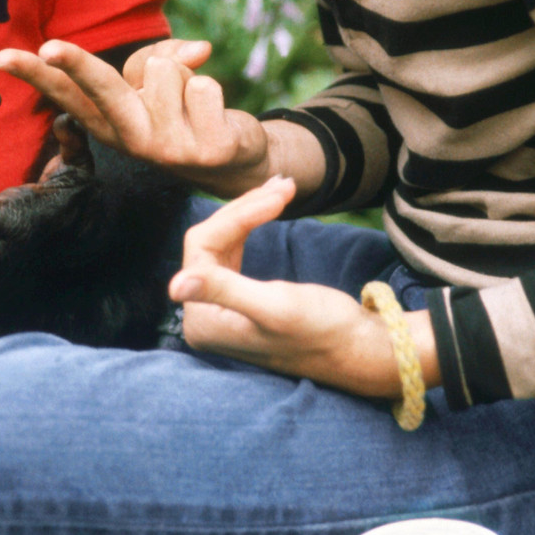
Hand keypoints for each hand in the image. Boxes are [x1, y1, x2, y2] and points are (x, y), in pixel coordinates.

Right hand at [0, 39, 270, 195]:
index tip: (3, 58)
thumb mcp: (160, 78)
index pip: (64, 90)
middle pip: (100, 85)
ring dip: (183, 74)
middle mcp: (128, 136)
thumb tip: (199, 51)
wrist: (230, 159)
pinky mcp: (206, 150)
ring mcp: (166, 147)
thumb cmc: (179, 107)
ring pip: (164, 69)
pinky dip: (212, 89)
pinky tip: (213, 117)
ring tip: (188, 103)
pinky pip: (203, 86)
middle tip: (49, 48)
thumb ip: (164, 54)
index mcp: (106, 119)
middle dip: (74, 63)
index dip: (34, 73)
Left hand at [170, 179, 436, 398]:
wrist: (360, 350)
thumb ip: (223, 292)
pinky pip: (234, 251)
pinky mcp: (239, 300)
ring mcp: (219, 308)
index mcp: (202, 322)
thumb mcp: (274, 307)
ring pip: (223, 241)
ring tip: (284, 187)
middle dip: (246, 208)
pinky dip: (252, 226)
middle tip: (286, 184)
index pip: (203, 248)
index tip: (279, 195)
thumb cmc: (324, 331)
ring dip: (251, 211)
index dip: (238, 216)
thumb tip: (174, 287)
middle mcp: (202, 317)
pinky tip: (271, 206)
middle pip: (211, 242)